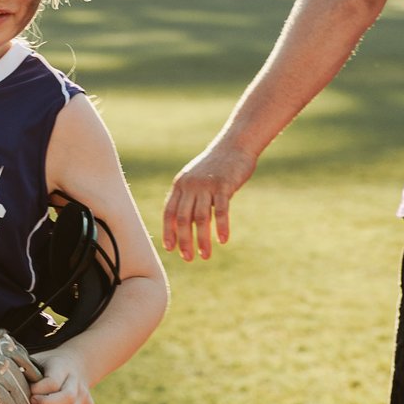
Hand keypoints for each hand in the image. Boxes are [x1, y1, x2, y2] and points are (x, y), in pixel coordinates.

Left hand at [29, 347, 93, 403]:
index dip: (39, 390)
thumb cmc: (49, 364)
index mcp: (62, 367)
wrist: (79, 363)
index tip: (28, 397)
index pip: (52, 381)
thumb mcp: (39, 359)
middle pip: (67, 398)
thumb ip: (24, 368)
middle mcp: (76, 381)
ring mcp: (84, 395)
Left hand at [162, 140, 256, 261]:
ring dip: (202, 239)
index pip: (169, 212)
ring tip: (205, 255)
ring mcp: (206, 185)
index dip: (169, 232)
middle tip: (188, 258)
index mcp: (180, 185)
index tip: (170, 249)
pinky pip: (221, 210)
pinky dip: (222, 227)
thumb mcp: (195, 179)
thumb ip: (188, 198)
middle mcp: (190, 186)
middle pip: (184, 219)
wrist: (234, 145)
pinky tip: (223, 240)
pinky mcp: (224, 185)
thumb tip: (181, 224)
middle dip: (184, 241)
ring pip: (201, 218)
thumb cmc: (215, 167)